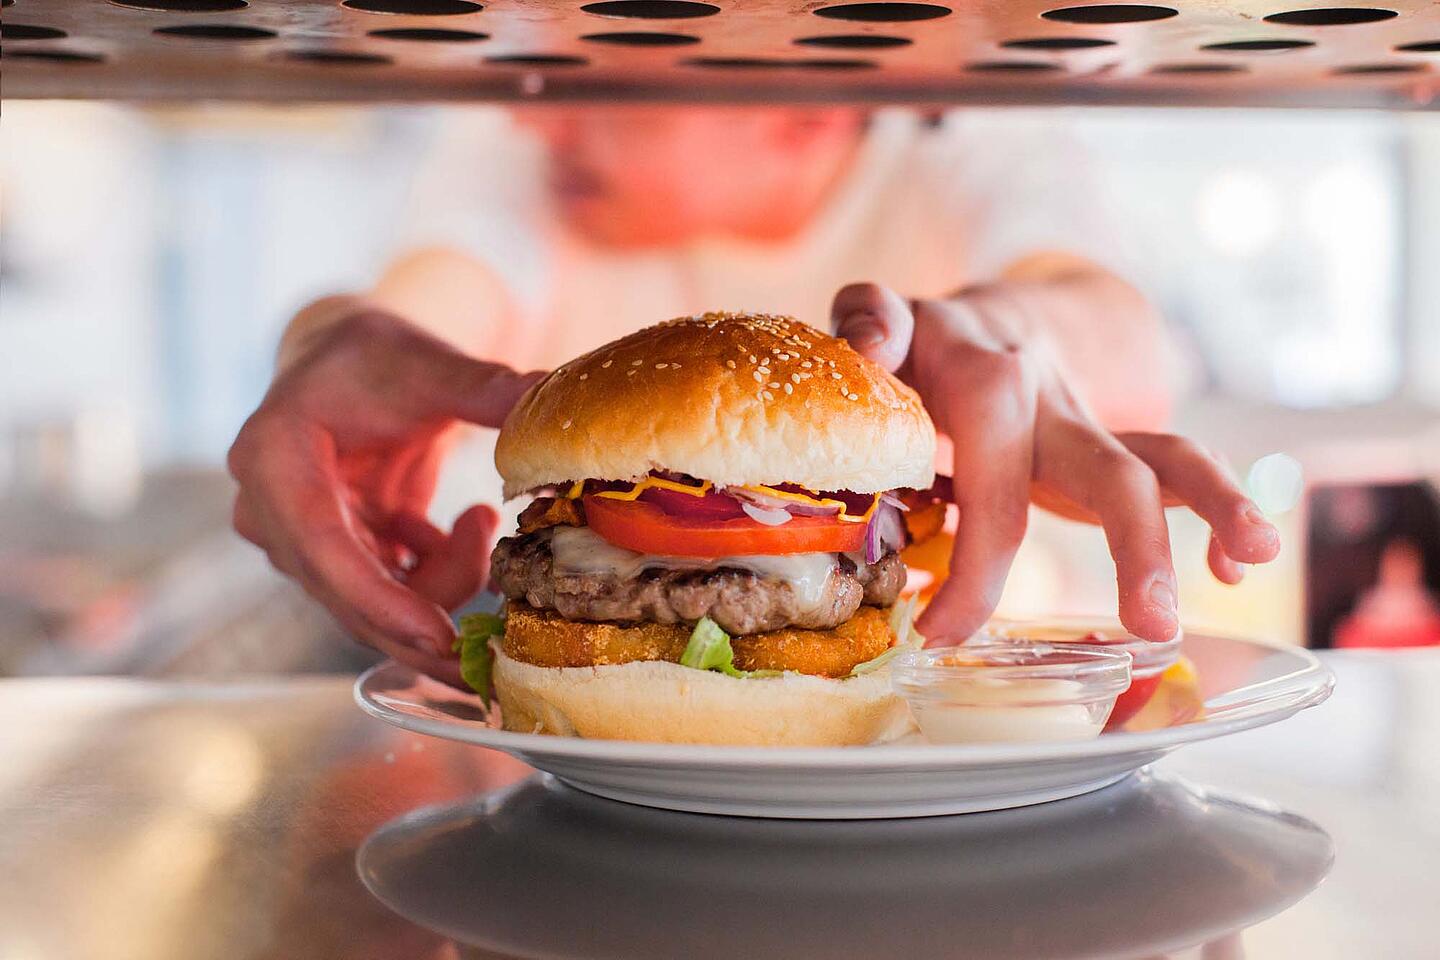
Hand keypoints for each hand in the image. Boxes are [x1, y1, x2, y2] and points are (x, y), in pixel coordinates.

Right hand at [228, 307, 540, 683]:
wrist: (348, 365)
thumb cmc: (376, 357)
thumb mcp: (429, 363)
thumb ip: (485, 387)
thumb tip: (550, 391)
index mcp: (274, 456)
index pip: (320, 544)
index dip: (378, 599)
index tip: (439, 636)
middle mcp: (270, 510)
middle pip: (346, 595)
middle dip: (425, 621)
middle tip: (496, 643)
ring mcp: (299, 541)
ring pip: (374, 604)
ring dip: (444, 580)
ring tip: (482, 519)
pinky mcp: (334, 557)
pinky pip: (389, 595)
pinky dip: (439, 576)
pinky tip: (468, 529)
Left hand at [833, 282, 1279, 643]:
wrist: (988, 317)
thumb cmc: (923, 347)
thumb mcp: (887, 321)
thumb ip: (869, 321)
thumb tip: (866, 348)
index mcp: (986, 380)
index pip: (991, 482)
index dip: (976, 568)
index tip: (943, 634)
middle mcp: (1052, 400)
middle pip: (1107, 466)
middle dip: (1134, 544)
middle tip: (1148, 624)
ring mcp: (1090, 422)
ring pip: (1168, 457)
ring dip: (1216, 506)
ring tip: (1252, 558)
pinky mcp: (1113, 444)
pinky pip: (1177, 468)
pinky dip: (1215, 510)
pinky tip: (1231, 565)